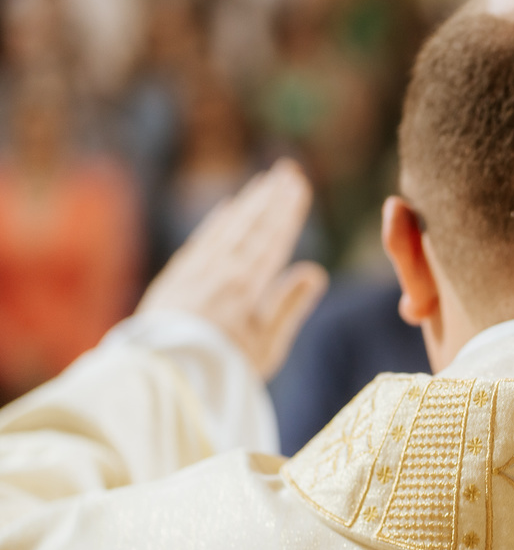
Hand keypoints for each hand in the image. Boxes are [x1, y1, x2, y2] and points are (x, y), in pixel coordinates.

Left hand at [138, 159, 328, 378]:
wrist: (162, 379)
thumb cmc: (222, 370)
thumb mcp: (266, 347)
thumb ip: (289, 306)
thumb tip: (316, 270)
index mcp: (248, 285)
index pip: (272, 239)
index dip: (287, 212)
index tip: (299, 186)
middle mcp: (221, 270)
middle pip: (251, 226)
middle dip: (271, 198)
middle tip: (287, 171)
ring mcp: (196, 271)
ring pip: (227, 228)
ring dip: (248, 203)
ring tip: (264, 181)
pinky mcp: (176, 279)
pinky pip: (202, 240)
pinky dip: (217, 221)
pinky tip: (227, 208)